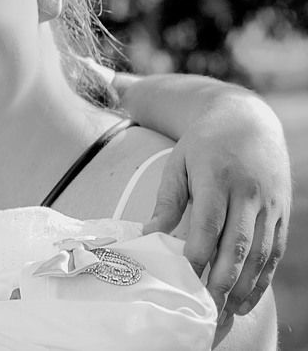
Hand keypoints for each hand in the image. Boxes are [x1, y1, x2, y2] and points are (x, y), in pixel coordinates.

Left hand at [143, 91, 289, 316]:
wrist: (247, 120)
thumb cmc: (203, 145)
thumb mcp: (177, 164)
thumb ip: (166, 202)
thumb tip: (148, 235)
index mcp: (217, 177)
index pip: (209, 223)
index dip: (198, 253)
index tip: (183, 278)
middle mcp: (248, 192)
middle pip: (238, 243)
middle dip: (223, 279)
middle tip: (206, 307)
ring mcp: (270, 203)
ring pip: (260, 252)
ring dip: (245, 285)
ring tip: (227, 310)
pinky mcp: (282, 212)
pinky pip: (275, 250)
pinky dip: (264, 276)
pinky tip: (248, 295)